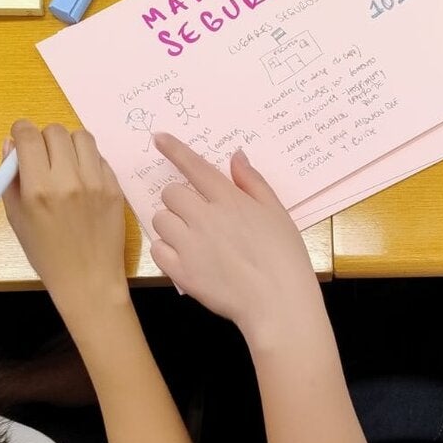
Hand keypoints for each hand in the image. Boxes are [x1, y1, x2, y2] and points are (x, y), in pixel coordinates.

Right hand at [3, 121, 127, 301]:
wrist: (88, 280)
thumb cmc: (46, 254)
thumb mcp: (17, 219)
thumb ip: (11, 179)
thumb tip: (11, 144)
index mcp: (38, 189)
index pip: (28, 135)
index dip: (21, 131)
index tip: (21, 139)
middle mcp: (68, 180)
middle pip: (55, 131)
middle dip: (44, 138)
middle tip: (43, 157)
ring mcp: (96, 183)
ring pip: (81, 137)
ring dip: (69, 144)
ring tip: (65, 164)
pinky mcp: (115, 188)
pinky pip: (100, 157)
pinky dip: (88, 161)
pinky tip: (83, 180)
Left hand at [148, 133, 321, 339]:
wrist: (278, 303)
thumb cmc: (285, 258)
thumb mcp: (277, 213)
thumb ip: (253, 183)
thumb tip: (236, 156)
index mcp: (229, 200)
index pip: (194, 166)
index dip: (174, 149)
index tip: (158, 138)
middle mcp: (205, 217)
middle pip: (170, 193)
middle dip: (180, 200)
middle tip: (197, 215)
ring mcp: (190, 245)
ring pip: (160, 220)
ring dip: (172, 225)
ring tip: (192, 239)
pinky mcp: (182, 272)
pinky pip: (157, 250)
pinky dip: (167, 251)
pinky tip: (186, 258)